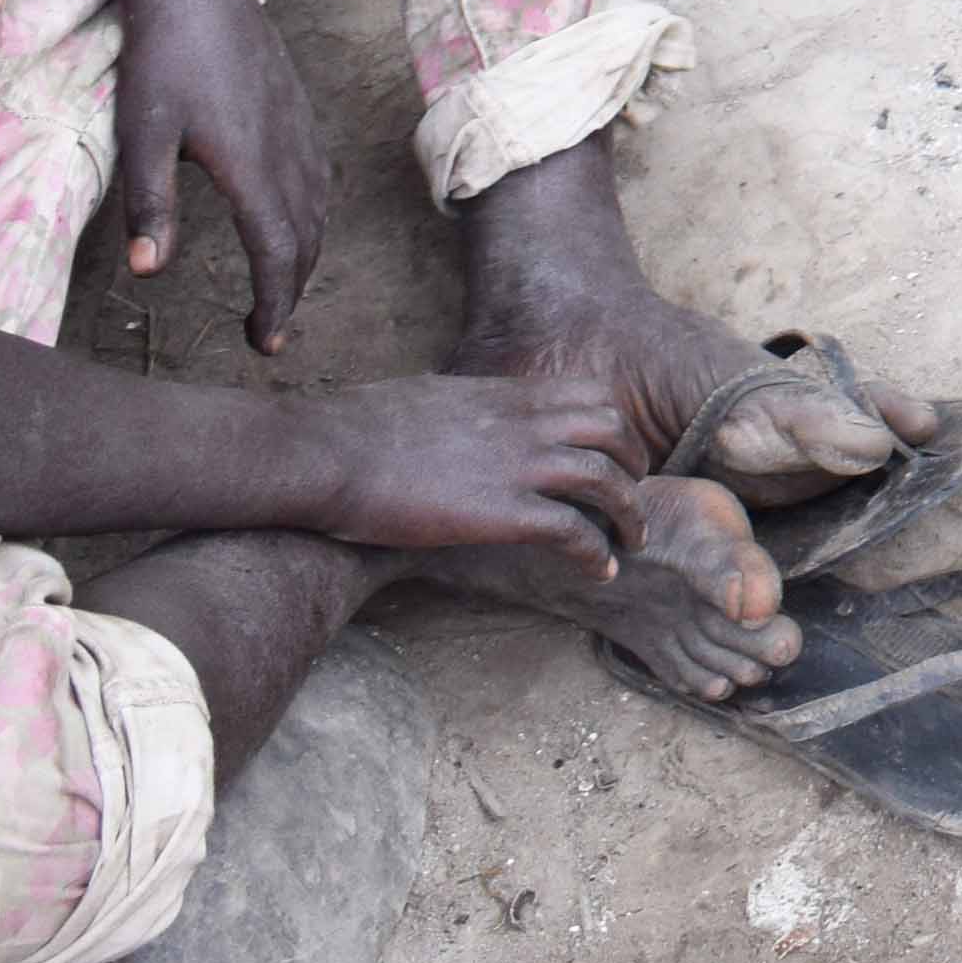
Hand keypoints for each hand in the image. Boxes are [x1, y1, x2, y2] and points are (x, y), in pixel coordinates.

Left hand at [110, 0, 331, 351]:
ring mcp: (299, 126)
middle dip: (291, 291)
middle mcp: (287, 149)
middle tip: (265, 332)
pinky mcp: (298, 107)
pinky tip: (294, 218)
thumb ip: (148, 202)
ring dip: (305, 256)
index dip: (275, 304)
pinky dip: (313, 215)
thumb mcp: (142, 132)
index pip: (277, 251)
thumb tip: (148, 273)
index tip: (263, 343)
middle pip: (307, 238)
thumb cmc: (160, 56)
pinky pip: (320, 176)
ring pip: (319, 208)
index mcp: (251, 163)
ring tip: (280, 286)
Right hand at [306, 372, 649, 561]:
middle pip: (614, 430)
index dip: (614, 424)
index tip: (616, 451)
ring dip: (629, 512)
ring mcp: (517, 465)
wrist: (326, 452)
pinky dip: (596, 551)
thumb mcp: (430, 398)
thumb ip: (466, 409)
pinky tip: (600, 570)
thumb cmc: (357, 428)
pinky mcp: (501, 513)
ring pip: (607, 479)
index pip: (590, 393)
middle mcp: (523, 422)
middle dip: (634, 462)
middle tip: (634, 494)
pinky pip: (573, 530)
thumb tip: (465, 419)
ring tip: (634, 541)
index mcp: (504, 392)